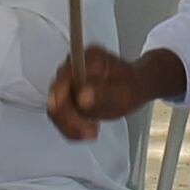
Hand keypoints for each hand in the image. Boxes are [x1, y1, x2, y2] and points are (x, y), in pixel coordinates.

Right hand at [49, 42, 174, 138]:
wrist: (133, 87)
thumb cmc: (130, 86)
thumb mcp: (124, 92)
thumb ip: (103, 93)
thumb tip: (80, 97)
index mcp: (89, 57)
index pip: (65, 77)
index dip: (62, 97)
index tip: (73, 114)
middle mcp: (73, 66)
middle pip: (56, 94)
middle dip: (70, 118)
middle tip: (91, 131)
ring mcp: (67, 81)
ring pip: (56, 108)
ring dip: (71, 126)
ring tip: (93, 132)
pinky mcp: (66, 96)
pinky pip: (61, 115)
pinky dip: (71, 128)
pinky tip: (86, 131)